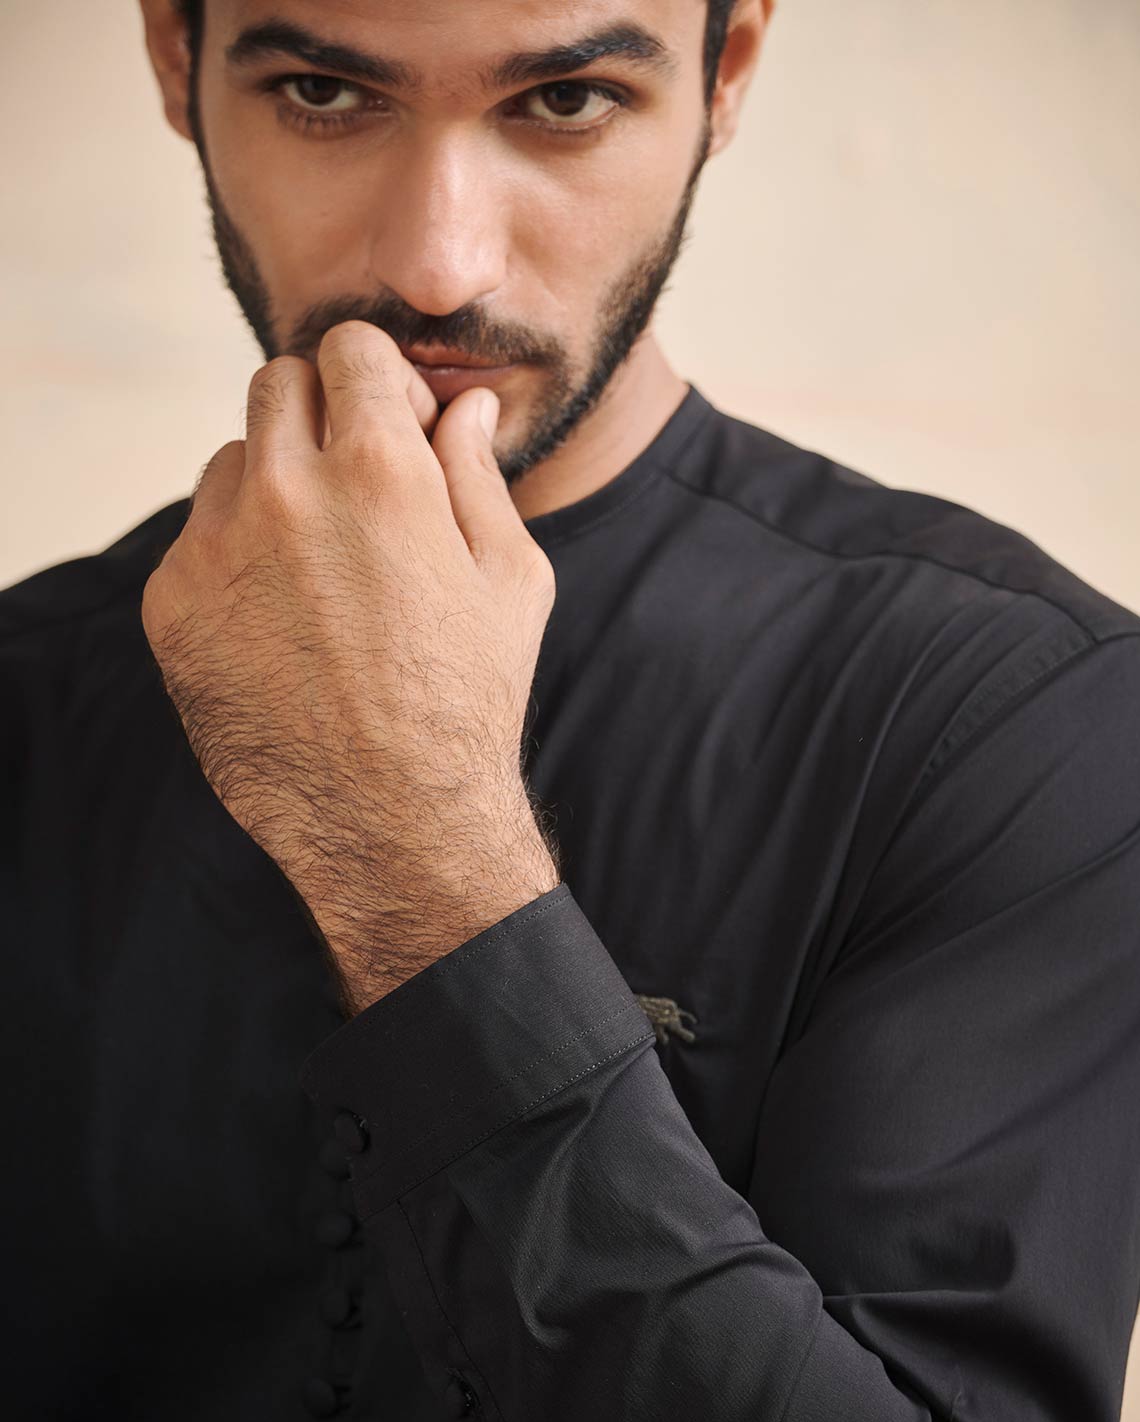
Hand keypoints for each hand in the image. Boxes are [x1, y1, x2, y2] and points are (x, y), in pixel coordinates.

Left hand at [141, 320, 559, 1007]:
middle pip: (277, 383)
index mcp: (379, 469)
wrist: (393, 818)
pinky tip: (284, 619)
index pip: (349, 349)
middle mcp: (284, 492)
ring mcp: (216, 548)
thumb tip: (465, 407)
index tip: (391, 421)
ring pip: (233, 461)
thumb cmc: (466, 700)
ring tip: (321, 564)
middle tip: (356, 483)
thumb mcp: (510, 579)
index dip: (377, 378)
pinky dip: (236, 557)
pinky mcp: (172, 604)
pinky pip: (198, 539)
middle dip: (320, 413)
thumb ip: (478, 473)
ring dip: (274, 484)